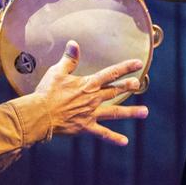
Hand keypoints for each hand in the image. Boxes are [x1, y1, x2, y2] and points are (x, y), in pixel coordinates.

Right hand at [31, 41, 148, 145]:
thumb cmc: (46, 93)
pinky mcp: (86, 127)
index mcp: (88, 84)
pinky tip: (125, 142)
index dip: (125, 67)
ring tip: (145, 112)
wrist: (40, 115)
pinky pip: (102, 133)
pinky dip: (114, 138)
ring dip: (130, 112)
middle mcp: (93, 98)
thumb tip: (74, 43)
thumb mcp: (57, 72)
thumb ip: (69, 59)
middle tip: (139, 84)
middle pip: (115, 91)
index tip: (138, 63)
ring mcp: (91, 113)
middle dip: (128, 86)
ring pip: (115, 112)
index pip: (110, 73)